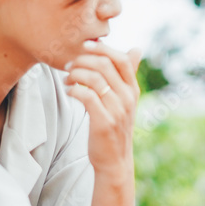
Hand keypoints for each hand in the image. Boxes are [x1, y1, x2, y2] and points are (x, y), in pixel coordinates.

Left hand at [65, 40, 142, 181]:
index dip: (103, 49)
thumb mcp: (126, 100)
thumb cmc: (115, 127)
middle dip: (83, 61)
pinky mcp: (104, 122)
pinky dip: (74, 90)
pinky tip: (70, 92)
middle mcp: (128, 98)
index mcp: (133, 90)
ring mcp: (117, 110)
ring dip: (75, 75)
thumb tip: (137, 49)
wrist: (114, 160)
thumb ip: (128, 76)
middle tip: (69, 65)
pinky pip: (87, 96)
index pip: (122, 59)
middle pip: (105, 66)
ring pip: (94, 79)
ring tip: (67, 79)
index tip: (85, 46)